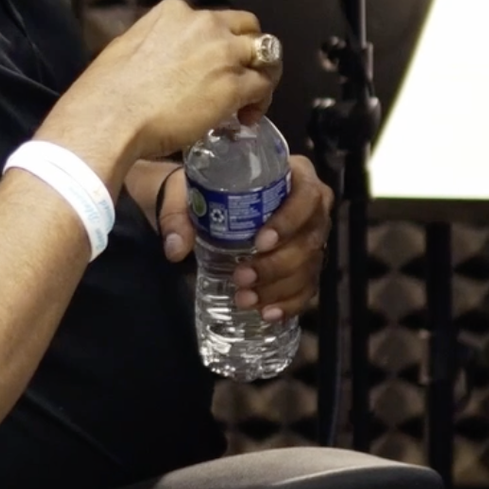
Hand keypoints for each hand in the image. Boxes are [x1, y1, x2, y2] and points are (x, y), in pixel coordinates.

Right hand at [41, 0, 280, 171]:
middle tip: (241, 76)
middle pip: (247, 28)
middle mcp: (204, 24)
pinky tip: (246, 117)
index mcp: (174, 12)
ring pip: (265, 53)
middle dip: (248, 50)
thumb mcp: (127, 48)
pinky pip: (263, 87)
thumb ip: (153, 44)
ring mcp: (222, 53)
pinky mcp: (234, 85)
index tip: (209, 68)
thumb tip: (160, 60)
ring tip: (251, 100)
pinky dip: (260, 102)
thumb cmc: (107, 91)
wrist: (110, 116)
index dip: (216, 44)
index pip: (212, 20)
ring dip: (262, 74)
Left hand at [155, 154, 333, 320]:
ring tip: (244, 298)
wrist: (210, 203)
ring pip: (308, 267)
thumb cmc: (208, 189)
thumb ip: (178, 215)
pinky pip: (307, 287)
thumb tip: (175, 249)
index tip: (260, 242)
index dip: (289, 221)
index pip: (306, 195)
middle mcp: (312, 206)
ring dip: (278, 287)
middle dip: (276, 264)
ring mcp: (312, 237)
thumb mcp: (188, 192)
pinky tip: (268, 313)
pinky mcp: (307, 263)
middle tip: (241, 277)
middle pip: (309, 239)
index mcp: (294, 175)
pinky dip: (289, 303)